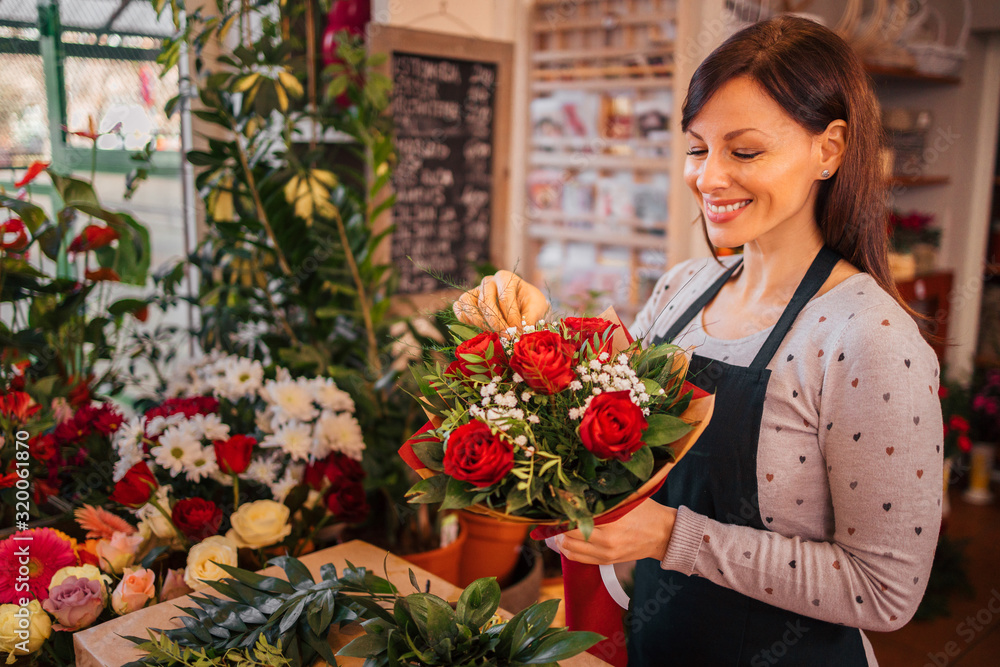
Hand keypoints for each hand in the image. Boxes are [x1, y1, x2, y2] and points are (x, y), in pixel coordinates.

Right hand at [453, 270, 547, 332]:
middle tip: (507, 337)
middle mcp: (488, 281)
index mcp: (505, 278)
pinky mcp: (466, 301)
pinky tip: (481, 329)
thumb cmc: (529, 305)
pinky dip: (466, 320)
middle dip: (496, 323)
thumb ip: (530, 318)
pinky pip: (459, 309)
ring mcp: (475, 290)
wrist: (522, 306)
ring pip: (468, 303)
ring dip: (480, 322)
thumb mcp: (536, 308)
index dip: (511, 317)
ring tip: (494, 334)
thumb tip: (520, 333)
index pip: (504, 298)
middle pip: (485, 302)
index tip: (518, 332)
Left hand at [553, 499, 675, 564]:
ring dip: (560, 539)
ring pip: (570, 550)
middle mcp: (607, 542)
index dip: (563, 512)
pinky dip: (569, 549)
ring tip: (558, 527)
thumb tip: (578, 489)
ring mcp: (606, 554)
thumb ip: (603, 498)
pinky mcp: (607, 561)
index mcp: (612, 524)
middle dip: (558, 526)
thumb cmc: (647, 512)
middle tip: (555, 515)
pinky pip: (579, 559)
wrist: (665, 535)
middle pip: (568, 536)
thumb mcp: (627, 499)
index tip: (556, 503)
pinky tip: (567, 539)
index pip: (576, 519)